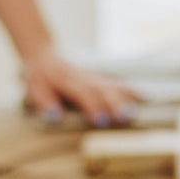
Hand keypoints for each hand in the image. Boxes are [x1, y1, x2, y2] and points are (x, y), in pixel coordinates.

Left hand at [19, 48, 134, 126]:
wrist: (44, 57)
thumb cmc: (39, 78)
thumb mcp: (35, 89)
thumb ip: (45, 102)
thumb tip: (54, 117)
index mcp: (67, 82)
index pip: (83, 93)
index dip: (93, 107)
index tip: (102, 121)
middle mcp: (84, 78)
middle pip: (103, 90)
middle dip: (115, 103)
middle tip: (126, 117)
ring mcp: (94, 77)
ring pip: (112, 85)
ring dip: (127, 97)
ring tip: (139, 108)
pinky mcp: (99, 78)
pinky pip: (116, 82)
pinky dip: (130, 89)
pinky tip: (144, 96)